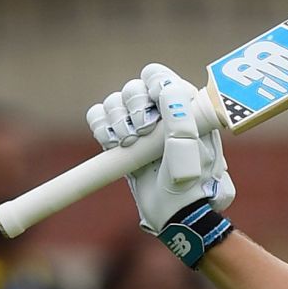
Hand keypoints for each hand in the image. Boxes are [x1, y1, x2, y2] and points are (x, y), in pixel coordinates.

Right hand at [88, 64, 235, 240]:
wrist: (173, 213)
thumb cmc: (190, 180)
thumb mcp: (189, 145)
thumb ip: (179, 111)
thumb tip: (163, 86)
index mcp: (183, 104)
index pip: (157, 75)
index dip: (151, 86)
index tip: (155, 109)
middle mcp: (160, 111)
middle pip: (132, 88)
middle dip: (134, 109)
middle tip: (143, 133)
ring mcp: (138, 126)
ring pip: (113, 102)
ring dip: (117, 121)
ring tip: (129, 144)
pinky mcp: (119, 140)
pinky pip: (97, 117)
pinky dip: (100, 127)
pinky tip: (113, 144)